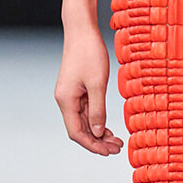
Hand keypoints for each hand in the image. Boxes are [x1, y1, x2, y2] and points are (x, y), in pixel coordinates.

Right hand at [54, 26, 124, 154]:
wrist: (81, 30)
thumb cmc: (89, 53)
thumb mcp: (98, 84)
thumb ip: (98, 110)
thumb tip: (98, 132)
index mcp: (66, 100)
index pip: (76, 133)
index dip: (92, 145)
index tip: (109, 152)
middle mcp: (65, 100)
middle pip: (80, 129)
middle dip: (98, 141)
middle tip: (118, 148)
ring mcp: (70, 95)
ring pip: (84, 122)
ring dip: (99, 132)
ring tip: (116, 140)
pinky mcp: (77, 89)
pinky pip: (86, 111)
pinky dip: (97, 120)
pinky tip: (108, 127)